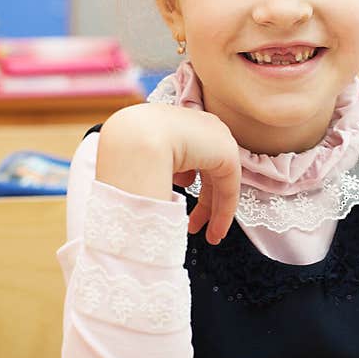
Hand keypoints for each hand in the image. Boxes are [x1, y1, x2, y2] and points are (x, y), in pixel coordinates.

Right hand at [96, 103, 240, 243]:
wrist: (135, 140)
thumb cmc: (129, 149)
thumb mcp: (146, 156)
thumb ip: (164, 165)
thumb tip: (178, 180)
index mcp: (179, 122)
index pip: (191, 155)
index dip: (188, 182)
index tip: (180, 208)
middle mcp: (200, 125)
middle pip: (208, 169)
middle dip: (204, 201)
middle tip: (194, 226)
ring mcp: (216, 136)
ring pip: (220, 180)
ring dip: (214, 210)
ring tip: (210, 236)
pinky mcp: (227, 152)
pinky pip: (229, 186)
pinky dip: (223, 211)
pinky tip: (215, 230)